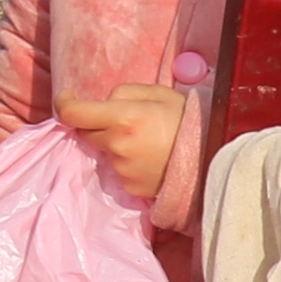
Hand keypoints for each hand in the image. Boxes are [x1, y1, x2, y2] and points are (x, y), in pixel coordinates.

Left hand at [64, 85, 193, 209]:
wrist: (216, 160)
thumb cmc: (189, 121)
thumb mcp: (159, 94)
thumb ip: (124, 93)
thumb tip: (104, 102)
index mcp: (122, 118)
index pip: (73, 114)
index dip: (64, 103)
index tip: (68, 97)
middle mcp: (117, 146)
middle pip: (86, 133)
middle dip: (96, 123)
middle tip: (123, 119)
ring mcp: (122, 171)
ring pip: (104, 152)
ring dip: (115, 144)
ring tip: (147, 141)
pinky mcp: (130, 189)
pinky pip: (118, 171)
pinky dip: (127, 163)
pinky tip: (151, 158)